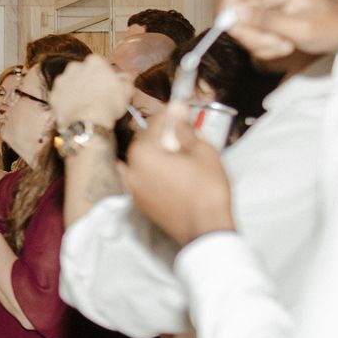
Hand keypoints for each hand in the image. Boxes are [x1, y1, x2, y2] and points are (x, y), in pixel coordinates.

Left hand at [49, 55, 132, 128]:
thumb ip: (126, 79)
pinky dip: (66, 101)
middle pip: (82, 72)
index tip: (106, 85)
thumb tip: (125, 76)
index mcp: (94, 62)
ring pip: (70, 83)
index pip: (99, 64)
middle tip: (95, 95)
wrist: (88, 122)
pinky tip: (75, 110)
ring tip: (85, 104)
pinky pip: (61, 96)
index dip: (103, 75)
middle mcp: (75, 67)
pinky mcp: (53, 94)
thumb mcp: (126, 90)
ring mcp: (61, 80)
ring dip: (75, 90)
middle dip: (87, 80)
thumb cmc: (109, 104)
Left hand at [120, 107, 234, 246]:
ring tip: (179, 150)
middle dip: (162, 133)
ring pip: (142, 160)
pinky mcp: (139, 202)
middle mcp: (130, 169)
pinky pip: (142, 177)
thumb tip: (178, 110)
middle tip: (182, 128)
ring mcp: (132, 188)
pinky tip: (167, 168)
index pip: (155, 123)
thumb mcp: (202, 152)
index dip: (170, 113)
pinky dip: (152, 169)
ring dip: (157, 151)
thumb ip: (186, 129)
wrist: (205, 229)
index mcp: (143, 153)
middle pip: (145, 141)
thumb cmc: (207, 188)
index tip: (182, 107)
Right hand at [222, 0, 337, 62]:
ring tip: (285, 44)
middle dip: (249, 34)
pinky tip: (283, 44)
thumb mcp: (300, 28)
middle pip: (233, 12)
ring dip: (259, 43)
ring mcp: (265, 4)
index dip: (225, 11)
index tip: (231, 32)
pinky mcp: (265, 16)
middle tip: (275, 43)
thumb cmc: (332, 26)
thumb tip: (234, 13)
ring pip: (240, 27)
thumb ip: (266, 20)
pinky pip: (250, 35)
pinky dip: (263, 46)